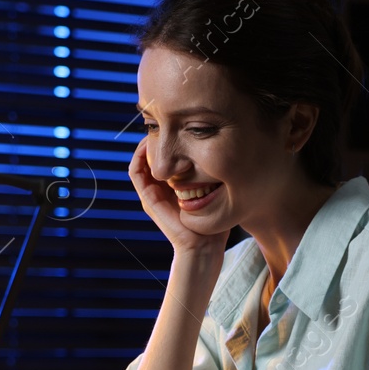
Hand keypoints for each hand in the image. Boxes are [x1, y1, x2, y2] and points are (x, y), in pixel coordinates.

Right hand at [129, 137, 228, 259]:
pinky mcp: (148, 199)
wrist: (203, 247)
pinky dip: (139, 155)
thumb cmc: (214, 226)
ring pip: (141, 160)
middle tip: (165, 121)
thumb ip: (217, 177)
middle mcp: (160, 189)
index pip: (165, 158)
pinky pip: (136, 171)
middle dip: (157, 138)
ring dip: (145, 143)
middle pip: (151, 156)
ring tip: (155, 128)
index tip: (178, 126)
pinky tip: (150, 143)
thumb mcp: (217, 193)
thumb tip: (232, 155)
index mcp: (174, 187)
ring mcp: (151, 194)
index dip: (168, 141)